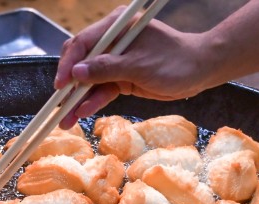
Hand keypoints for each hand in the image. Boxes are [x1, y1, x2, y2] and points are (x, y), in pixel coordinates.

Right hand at [54, 8, 210, 128]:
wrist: (200, 71)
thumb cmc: (175, 61)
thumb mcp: (139, 66)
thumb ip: (107, 69)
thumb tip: (77, 73)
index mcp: (116, 27)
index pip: (83, 43)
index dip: (69, 65)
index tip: (60, 85)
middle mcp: (113, 42)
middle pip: (82, 62)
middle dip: (69, 85)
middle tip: (58, 106)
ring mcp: (117, 61)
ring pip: (90, 80)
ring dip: (78, 100)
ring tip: (65, 120)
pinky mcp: (123, 78)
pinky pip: (103, 90)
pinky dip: (93, 102)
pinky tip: (80, 115)